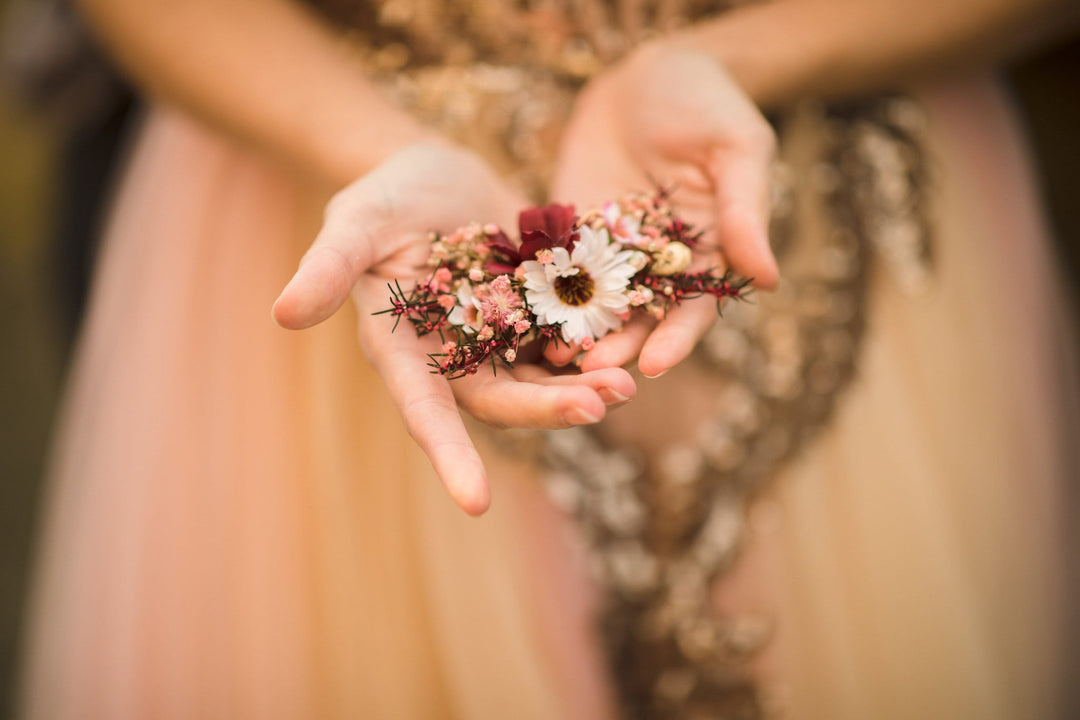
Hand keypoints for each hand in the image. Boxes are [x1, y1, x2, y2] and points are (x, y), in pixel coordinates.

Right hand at [272, 143, 635, 514]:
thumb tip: (282, 314)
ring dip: (585, 386)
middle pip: (501, 400)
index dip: (448, 456)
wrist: (435, 171)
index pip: (424, 412)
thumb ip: (328, 267)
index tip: (475, 503)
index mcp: (405, 351)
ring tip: (627, 379)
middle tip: (598, 405)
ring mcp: (500, 339)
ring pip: (544, 378)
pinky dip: (600, 345)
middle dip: (547, 409)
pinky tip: (636, 340)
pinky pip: (571, 341)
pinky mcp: (537, 313)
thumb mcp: (354, 224)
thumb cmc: (383, 198)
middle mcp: (455, 359)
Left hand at [551, 44, 778, 376]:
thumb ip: (746, 211)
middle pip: (640, 318)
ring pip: (594, 305)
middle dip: (617, 347)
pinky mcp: (572, 236)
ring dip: (576, 333)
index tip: (653, 366)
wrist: (648, 72)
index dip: (675, 340)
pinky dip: (542, 296)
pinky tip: (520, 317)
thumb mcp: (735, 149)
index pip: (694, 309)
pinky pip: (556, 271)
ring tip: (551, 359)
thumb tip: (770, 279)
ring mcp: (612, 254)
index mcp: (708, 255)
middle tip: (591, 375)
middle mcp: (660, 266)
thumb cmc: (707, 104)